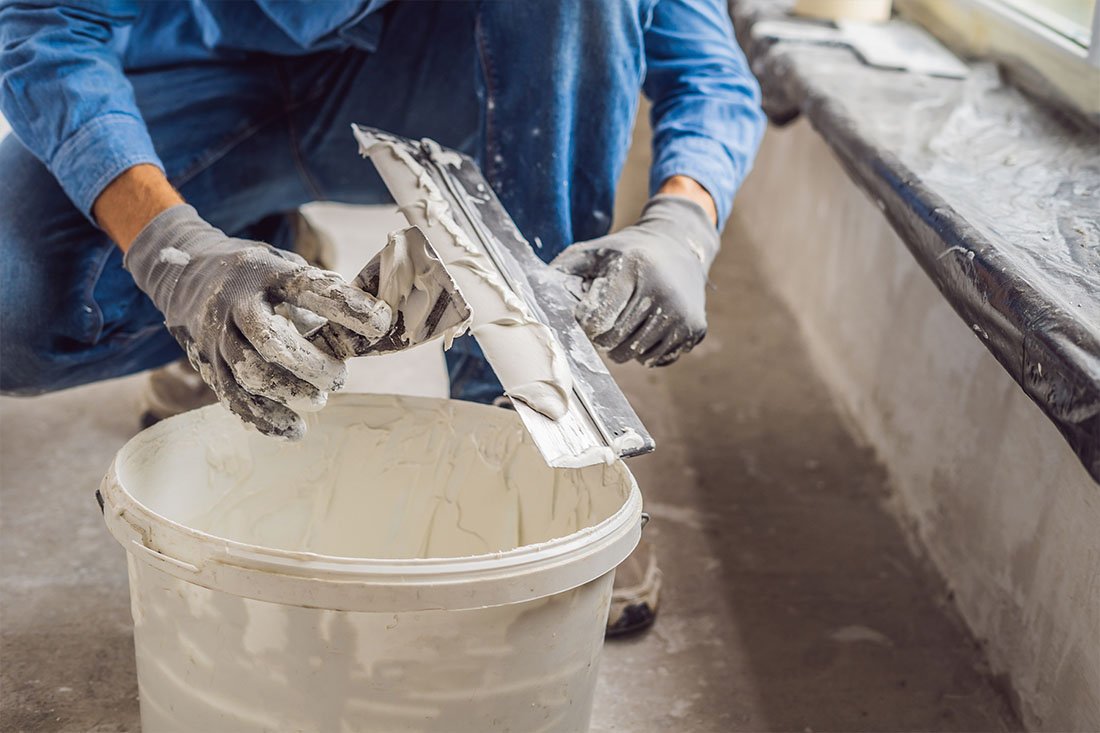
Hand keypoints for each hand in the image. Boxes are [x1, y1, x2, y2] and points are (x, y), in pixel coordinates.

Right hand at [124, 205, 391, 437]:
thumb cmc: (256, 275)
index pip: (308, 288)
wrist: (184, 272)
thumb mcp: (285, 266)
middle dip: (311, 365)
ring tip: (318, 401)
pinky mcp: (207, 365)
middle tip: (339, 377)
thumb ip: (322, 293)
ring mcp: (216, 336)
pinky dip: (265, 419)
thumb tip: (373, 326)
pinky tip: (293, 429)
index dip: (346, 306)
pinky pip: (233, 399)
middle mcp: (235, 304)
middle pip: (271, 341)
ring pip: (249, 375)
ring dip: (288, 395)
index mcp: (265, 272)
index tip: (381, 323)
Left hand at [552, 194, 718, 366]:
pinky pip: (658, 360)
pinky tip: (648, 328)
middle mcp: (661, 292)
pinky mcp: (695, 329)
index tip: (588, 315)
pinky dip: (646, 352)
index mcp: (633, 268)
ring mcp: (682, 313)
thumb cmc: (628, 252)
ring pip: (635, 355)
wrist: (681, 246)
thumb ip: (564, 269)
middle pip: (614, 342)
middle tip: (606, 324)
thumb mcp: (596, 251)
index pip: (598, 320)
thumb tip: (529, 289)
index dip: (587, 324)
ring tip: (627, 324)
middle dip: (603, 338)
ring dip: (623, 348)